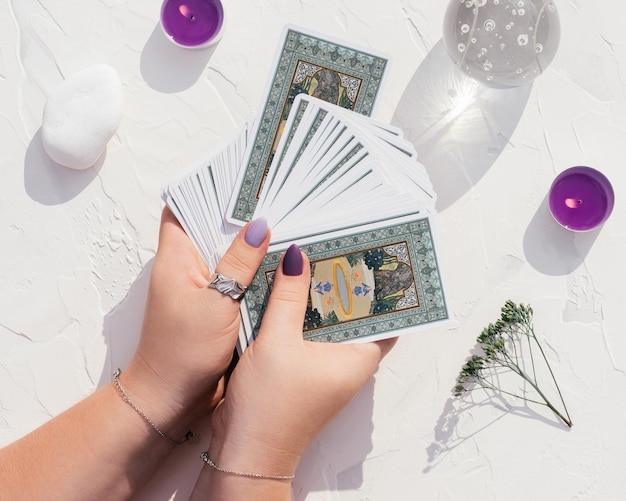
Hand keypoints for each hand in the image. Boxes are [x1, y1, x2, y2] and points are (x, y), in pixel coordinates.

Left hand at [122, 208, 269, 423]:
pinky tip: (281, 267)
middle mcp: (187, 269)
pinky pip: (237, 282)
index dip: (206, 191)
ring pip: (228, 257)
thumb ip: (238, 264)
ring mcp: (202, 289)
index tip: (238, 179)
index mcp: (175, 259)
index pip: (182, 209)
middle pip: (210, 231)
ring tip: (287, 226)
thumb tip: (259, 225)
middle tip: (277, 201)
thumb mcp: (216, 303)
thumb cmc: (183, 351)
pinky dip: (255, 274)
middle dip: (240, 218)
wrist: (171, 399)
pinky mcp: (216, 308)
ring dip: (251, 247)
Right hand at [208, 244, 396, 477]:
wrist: (245, 452)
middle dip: (344, 282)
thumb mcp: (278, 342)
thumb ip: (287, 296)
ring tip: (311, 257)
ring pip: (327, 320)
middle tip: (336, 246)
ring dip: (318, 295)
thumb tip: (298, 256)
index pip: (384, 315)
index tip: (374, 255)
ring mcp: (324, 365)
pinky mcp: (303, 368)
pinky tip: (286, 288)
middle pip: (353, 312)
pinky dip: (300, 310)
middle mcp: (347, 360)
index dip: (381, 286)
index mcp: (357, 357)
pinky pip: (307, 330)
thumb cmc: (270, 408)